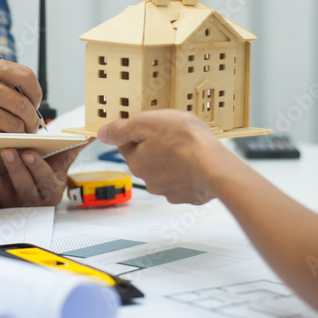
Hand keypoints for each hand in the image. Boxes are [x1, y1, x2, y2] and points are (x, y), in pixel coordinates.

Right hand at [0, 55, 41, 142]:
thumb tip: (27, 95)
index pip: (24, 76)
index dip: (36, 92)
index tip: (35, 101)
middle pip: (22, 104)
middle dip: (32, 119)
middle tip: (33, 125)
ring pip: (12, 125)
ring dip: (21, 133)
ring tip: (20, 134)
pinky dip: (3, 141)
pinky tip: (2, 140)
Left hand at [0, 139, 92, 207]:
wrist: (36, 193)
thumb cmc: (47, 173)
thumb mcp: (61, 162)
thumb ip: (72, 147)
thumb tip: (89, 133)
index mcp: (52, 189)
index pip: (45, 178)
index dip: (37, 166)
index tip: (29, 152)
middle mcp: (33, 200)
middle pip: (23, 186)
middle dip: (14, 168)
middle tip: (5, 150)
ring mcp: (14, 205)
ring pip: (1, 192)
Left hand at [98, 110, 222, 203]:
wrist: (214, 166)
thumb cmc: (183, 142)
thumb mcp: (146, 123)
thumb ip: (122, 129)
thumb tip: (104, 133)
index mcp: (136, 162)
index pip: (127, 145)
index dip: (137, 132)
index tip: (148, 126)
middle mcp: (149, 179)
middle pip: (146, 159)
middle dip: (156, 147)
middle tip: (172, 134)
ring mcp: (169, 189)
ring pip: (165, 171)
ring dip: (172, 161)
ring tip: (188, 148)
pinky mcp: (188, 195)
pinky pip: (184, 181)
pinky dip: (188, 173)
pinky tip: (196, 163)